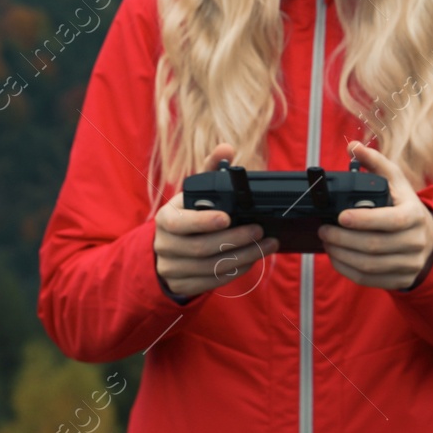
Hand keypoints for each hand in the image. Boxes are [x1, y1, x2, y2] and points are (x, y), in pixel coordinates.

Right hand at [154, 143, 274, 298]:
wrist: (168, 249)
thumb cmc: (188, 215)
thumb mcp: (194, 192)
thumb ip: (211, 170)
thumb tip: (227, 148)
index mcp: (165, 219)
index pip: (181, 223)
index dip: (204, 221)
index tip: (228, 217)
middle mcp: (165, 245)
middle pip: (201, 248)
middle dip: (235, 240)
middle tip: (260, 231)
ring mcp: (172, 268)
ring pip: (211, 267)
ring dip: (243, 256)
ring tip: (267, 245)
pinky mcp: (183, 285)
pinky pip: (213, 282)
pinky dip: (236, 270)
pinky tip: (253, 259)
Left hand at [318, 141, 432, 290]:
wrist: (426, 239)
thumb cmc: (404, 206)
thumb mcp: (396, 182)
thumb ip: (375, 163)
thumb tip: (353, 147)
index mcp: (414, 215)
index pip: (391, 221)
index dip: (364, 220)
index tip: (340, 216)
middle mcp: (415, 241)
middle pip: (374, 246)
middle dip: (343, 239)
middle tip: (323, 229)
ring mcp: (409, 263)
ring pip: (369, 265)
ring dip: (341, 254)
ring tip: (326, 241)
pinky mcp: (401, 279)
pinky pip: (368, 280)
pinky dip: (346, 269)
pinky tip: (335, 257)